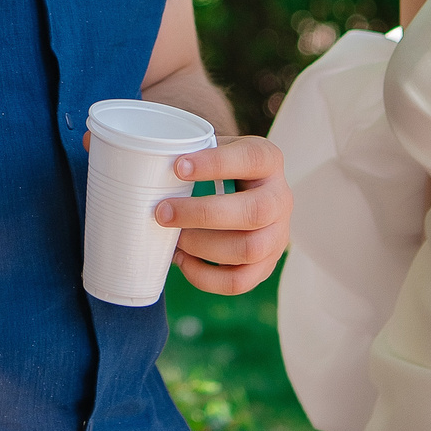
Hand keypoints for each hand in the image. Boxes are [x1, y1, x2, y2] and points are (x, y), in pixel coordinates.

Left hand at [154, 134, 289, 294]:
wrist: (248, 191)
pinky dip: (205, 276)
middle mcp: (280, 198)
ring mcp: (278, 235)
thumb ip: (193, 151)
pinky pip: (240, 281)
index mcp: (269, 161)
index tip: (178, 167)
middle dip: (202, 214)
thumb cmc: (221, 168)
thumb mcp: (215, 149)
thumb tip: (150, 163)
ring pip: (249, 249)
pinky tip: (182, 260)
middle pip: (254, 212)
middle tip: (163, 212)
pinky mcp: (266, 265)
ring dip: (202, 246)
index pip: (251, 159)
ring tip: (174, 239)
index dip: (216, 164)